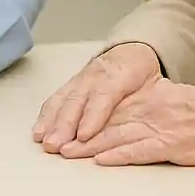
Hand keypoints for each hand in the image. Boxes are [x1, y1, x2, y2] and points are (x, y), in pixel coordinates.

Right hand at [32, 42, 161, 152]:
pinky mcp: (71, 84)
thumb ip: (150, 98)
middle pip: (77, 100)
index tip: (83, 136)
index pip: (103, 96)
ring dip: (51, 121)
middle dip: (65, 124)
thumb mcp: (154, 81)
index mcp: (118, 74)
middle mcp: (95, 75)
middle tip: (56, 144)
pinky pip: (56, 98)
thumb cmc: (142, 71)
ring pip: (63, 99)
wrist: (130, 51)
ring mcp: (80, 79)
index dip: (92, 116)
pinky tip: (39, 129)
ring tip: (43, 140)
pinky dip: (46, 115)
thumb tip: (154, 117)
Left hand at [59, 80, 194, 166]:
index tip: (60, 123)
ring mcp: (158, 125)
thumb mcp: (168, 97)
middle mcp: (147, 107)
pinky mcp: (170, 144)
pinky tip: (102, 159)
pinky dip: (119, 155)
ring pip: (115, 135)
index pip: (106, 104)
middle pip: (104, 120)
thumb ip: (143, 102)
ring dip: (88, 145)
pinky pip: (139, 150)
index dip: (80, 115)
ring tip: (67, 152)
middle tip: (52, 141)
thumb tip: (119, 109)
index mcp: (146, 94)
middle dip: (76, 132)